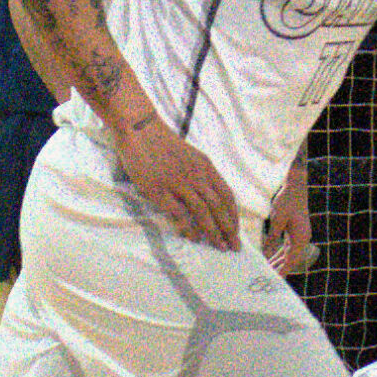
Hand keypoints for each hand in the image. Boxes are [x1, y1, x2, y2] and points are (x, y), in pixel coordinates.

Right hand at [117, 118, 240, 249]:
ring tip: (219, 246)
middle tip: (233, 246)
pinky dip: (188, 227)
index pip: (226, 195)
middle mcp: (196, 176)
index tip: (235, 230)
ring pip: (202, 211)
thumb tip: (209, 199)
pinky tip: (193, 238)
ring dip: (213, 231)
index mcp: (206, 167)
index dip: (233, 215)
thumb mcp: (191, 157)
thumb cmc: (164, 143)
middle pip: (218, 207)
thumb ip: (201, 176)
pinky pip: (178, 212)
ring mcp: (178, 183)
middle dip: (228, 229)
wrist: (140, 130)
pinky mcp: (159, 190)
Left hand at [266, 168, 312, 273]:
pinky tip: (271, 256)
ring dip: (279, 261)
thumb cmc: (287, 201)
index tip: (276, 279)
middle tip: (269, 278)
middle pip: (291, 258)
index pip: (292, 259)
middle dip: (280, 268)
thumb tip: (266, 252)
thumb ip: (272, 237)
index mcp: (301, 238)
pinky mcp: (296, 230)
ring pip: (289, 253)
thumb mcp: (277, 220)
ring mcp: (300, 235)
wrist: (296, 186)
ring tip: (268, 270)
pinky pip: (288, 246)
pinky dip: (280, 252)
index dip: (283, 270)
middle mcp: (303, 238)